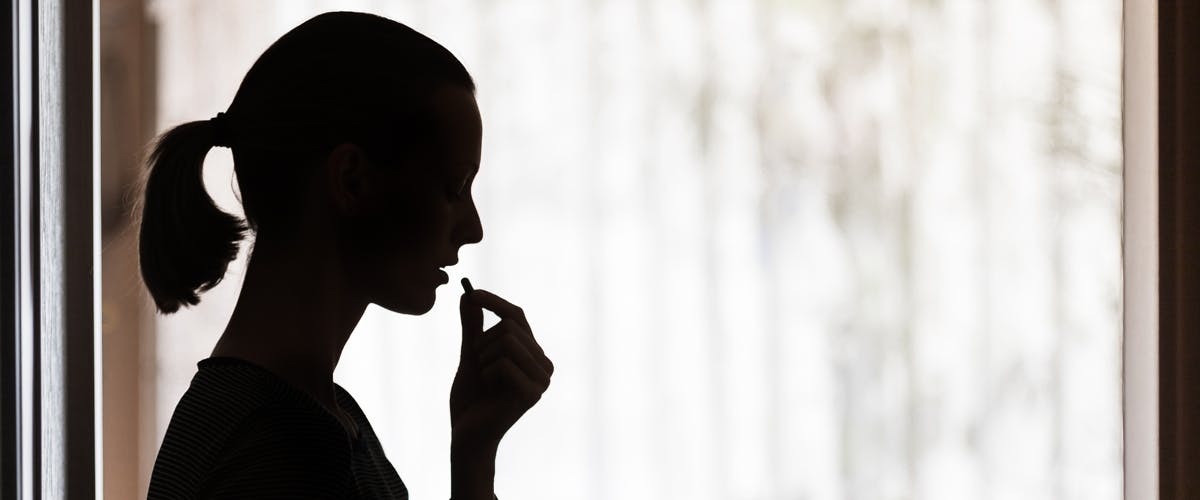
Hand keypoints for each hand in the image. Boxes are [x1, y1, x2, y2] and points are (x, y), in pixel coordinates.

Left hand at [450, 288, 552, 447]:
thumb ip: (472, 326)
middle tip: (477, 363)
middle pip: (510, 326)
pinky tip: (489, 391)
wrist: (467, 434)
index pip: (517, 315)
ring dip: (483, 357)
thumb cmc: (471, 397)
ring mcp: (541, 380)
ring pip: (508, 341)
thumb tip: (467, 295)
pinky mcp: (532, 394)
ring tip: (484, 378)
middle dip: (482, 341)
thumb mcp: (471, 355)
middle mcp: (543, 364)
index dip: (494, 302)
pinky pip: (504, 363)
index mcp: (533, 352)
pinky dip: (486, 373)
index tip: (471, 293)